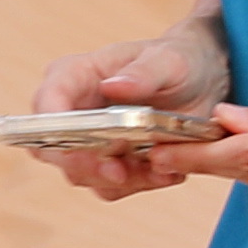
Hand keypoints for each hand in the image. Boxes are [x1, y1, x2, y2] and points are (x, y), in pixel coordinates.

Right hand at [24, 18, 229, 199]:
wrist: (201, 82)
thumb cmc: (177, 62)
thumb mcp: (169, 61)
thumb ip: (144, 73)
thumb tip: (113, 86)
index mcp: (74, 76)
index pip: (46, 103)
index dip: (54, 129)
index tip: (82, 149)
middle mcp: (71, 111)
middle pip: (52, 149)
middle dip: (85, 165)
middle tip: (122, 172)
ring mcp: (86, 141)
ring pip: (82, 174)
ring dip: (121, 180)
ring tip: (161, 169)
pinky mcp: (107, 162)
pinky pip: (111, 186)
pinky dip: (138, 185)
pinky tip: (167, 173)